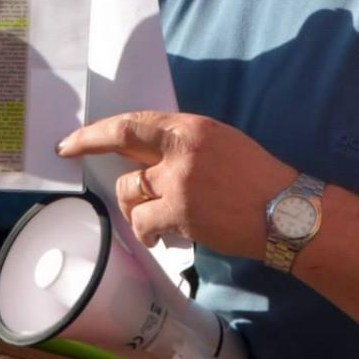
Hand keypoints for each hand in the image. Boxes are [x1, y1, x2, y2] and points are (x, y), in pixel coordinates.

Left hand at [56, 111, 295, 257]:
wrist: (289, 213)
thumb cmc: (259, 180)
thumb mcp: (222, 145)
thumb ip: (184, 146)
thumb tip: (148, 156)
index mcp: (192, 127)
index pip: (135, 121)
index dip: (99, 128)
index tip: (75, 135)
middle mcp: (181, 149)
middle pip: (121, 143)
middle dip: (89, 146)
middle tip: (70, 151)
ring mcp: (178, 182)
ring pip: (130, 191)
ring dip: (133, 206)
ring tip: (150, 218)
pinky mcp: (180, 213)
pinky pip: (144, 223)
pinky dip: (146, 232)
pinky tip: (158, 238)